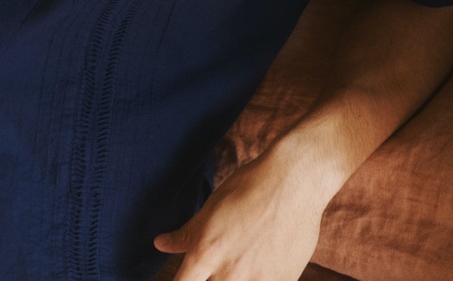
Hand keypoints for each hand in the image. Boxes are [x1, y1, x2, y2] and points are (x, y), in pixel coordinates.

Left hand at [153, 145, 324, 280]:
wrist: (293, 182)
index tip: (187, 277)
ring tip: (241, 259)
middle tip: (217, 265)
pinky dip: (257, 279)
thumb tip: (159, 244)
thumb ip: (185, 234)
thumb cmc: (249, 188)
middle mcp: (228, 273)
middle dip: (209, 279)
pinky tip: (260, 264)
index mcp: (205, 252)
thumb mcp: (211, 208)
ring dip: (233, 279)